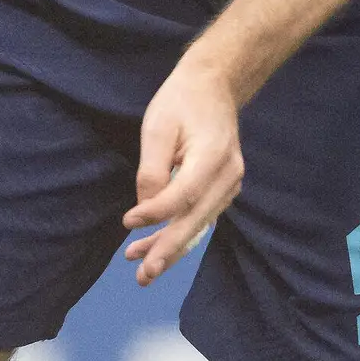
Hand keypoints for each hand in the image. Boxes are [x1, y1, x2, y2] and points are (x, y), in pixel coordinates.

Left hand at [123, 56, 244, 284]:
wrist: (214, 86)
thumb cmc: (182, 101)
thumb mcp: (157, 127)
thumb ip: (152, 170)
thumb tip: (145, 208)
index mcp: (214, 155)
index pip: (184, 195)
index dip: (156, 213)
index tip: (128, 223)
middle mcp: (229, 175)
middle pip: (196, 220)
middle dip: (168, 249)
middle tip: (143, 274)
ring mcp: (230, 185)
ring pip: (199, 225)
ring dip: (171, 248)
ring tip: (142, 269)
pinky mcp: (224, 190)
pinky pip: (201, 218)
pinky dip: (179, 235)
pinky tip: (153, 247)